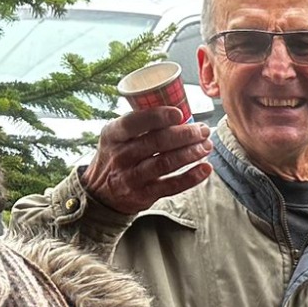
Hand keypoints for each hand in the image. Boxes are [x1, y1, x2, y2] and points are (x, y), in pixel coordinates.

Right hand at [81, 106, 213, 214]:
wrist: (101, 194)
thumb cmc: (117, 156)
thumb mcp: (116, 137)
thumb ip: (139, 124)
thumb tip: (178, 111)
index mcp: (113, 135)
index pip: (134, 123)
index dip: (158, 117)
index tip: (179, 114)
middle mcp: (120, 156)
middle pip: (156, 142)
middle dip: (185, 134)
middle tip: (202, 130)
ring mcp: (131, 177)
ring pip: (165, 163)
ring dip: (191, 153)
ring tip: (206, 145)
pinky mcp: (144, 195)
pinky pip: (171, 186)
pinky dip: (191, 177)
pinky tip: (205, 169)